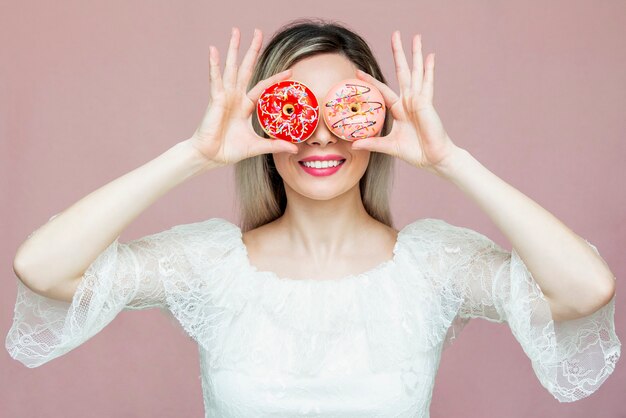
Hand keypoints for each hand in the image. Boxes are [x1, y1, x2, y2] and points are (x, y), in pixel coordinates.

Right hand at [188, 27, 298, 166]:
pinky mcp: (215, 99)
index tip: (290, 71)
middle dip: (251, 51)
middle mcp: (236, 97)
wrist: (211, 156)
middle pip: (246, 68)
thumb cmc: (230, 150)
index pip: (263, 87)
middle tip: (258, 31)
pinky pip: (215, 79)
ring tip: (236, 31)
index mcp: (245, 106)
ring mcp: (225, 96)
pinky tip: (214, 50)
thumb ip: (275, 144)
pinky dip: (214, 64)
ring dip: (233, 49)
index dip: (275, 79)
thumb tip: (295, 149)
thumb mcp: (257, 146)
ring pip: (231, 68)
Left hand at [351, 31, 460, 173]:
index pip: (382, 90)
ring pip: (415, 72)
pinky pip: (427, 83)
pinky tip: (430, 55)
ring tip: (415, 37)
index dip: (371, 81)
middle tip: (395, 34)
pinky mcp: (426, 103)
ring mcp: (419, 100)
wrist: (433, 158)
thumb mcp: (389, 146)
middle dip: (398, 54)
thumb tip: (353, 145)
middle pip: (402, 72)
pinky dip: (429, 69)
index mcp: (399, 109)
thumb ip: (372, 143)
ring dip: (415, 54)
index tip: (358, 72)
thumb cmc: (414, 152)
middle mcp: (409, 101)